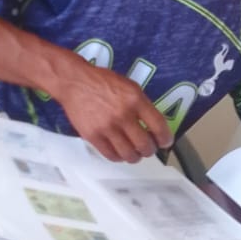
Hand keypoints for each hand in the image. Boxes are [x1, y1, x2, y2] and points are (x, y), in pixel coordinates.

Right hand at [53, 56, 172, 162]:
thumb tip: (155, 126)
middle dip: (150, 150)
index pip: (159, 127)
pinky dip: (119, 157)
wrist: (75, 82)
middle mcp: (123, 115)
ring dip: (136, 156)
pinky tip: (120, 152)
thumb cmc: (103, 82)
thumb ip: (143, 105)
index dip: (166, 139)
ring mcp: (107, 127)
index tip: (165, 142)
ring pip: (129, 155)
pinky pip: (111, 156)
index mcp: (135, 100)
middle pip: (145, 145)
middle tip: (149, 147)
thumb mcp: (130, 86)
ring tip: (135, 152)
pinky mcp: (93, 136)